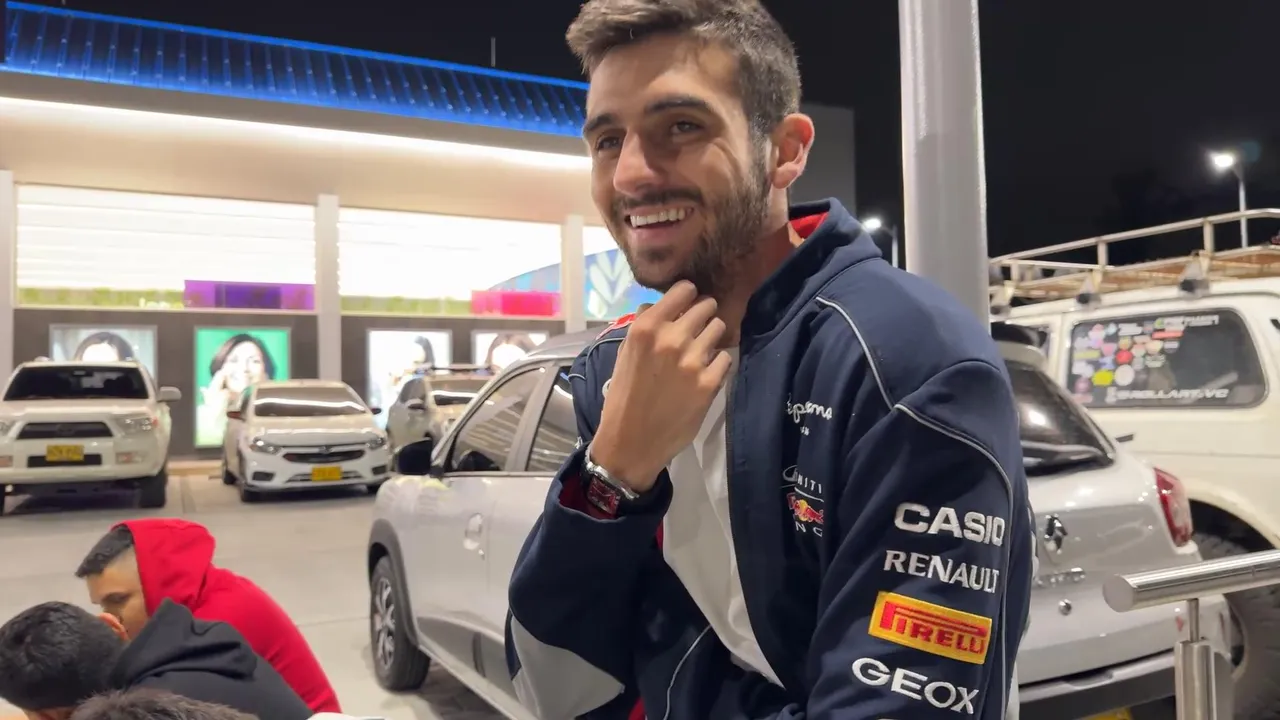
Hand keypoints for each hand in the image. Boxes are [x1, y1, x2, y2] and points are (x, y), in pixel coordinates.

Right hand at [590, 281, 732, 492]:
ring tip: (701, 353)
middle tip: (697, 329)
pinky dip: (717, 364)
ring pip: (719, 328)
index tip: (687, 305)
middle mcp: (671, 339)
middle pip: (706, 306)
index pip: (684, 290)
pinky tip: (704, 374)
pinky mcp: (709, 383)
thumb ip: (643, 326)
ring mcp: (693, 361)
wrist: (631, 442)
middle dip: (703, 315)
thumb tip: (659, 305)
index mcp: (646, 328)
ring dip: (712, 338)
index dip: (688, 296)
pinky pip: (725, 358)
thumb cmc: (624, 397)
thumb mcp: (624, 354)